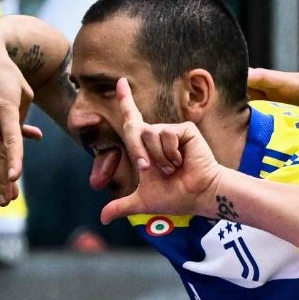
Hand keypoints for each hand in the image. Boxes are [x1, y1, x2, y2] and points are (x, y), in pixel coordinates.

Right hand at [0, 32, 44, 206]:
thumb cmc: (7, 73)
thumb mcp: (24, 92)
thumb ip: (25, 118)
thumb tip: (32, 138)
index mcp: (5, 108)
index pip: (10, 137)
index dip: (13, 157)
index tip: (14, 176)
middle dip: (3, 178)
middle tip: (7, 201)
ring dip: (1, 172)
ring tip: (8, 197)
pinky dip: (2, 151)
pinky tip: (11, 172)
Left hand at [97, 79, 227, 224]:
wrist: (196, 196)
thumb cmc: (175, 197)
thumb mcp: (142, 202)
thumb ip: (121, 206)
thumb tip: (102, 218)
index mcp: (146, 148)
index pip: (132, 120)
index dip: (126, 100)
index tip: (121, 81)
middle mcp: (157, 135)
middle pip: (134, 130)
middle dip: (139, 152)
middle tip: (152, 170)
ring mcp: (171, 131)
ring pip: (150, 134)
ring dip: (158, 158)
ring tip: (173, 168)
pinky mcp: (184, 129)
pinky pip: (165, 135)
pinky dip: (170, 153)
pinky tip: (182, 161)